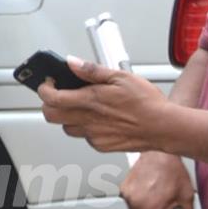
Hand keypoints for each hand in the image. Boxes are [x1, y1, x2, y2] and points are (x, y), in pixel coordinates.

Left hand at [38, 57, 169, 151]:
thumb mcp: (120, 76)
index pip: (51, 98)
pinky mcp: (101, 145)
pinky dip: (86, 127)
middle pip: (50, 116)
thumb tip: (72, 63)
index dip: (44, 89)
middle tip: (59, 95)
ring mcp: (93, 135)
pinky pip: (84, 136)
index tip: (48, 83)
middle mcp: (88, 120)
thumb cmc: (146, 102)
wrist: (163, 127)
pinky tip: (100, 118)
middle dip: (50, 104)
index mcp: (90, 100)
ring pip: (66, 127)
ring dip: (68, 117)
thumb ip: (91, 70)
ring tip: (83, 106)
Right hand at [120, 152, 194, 208]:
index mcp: (152, 207)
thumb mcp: (187, 195)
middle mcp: (136, 202)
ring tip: (153, 199)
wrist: (157, 152)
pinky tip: (146, 191)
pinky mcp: (123, 188)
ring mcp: (128, 195)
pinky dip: (137, 202)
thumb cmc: (171, 170)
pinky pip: (129, 202)